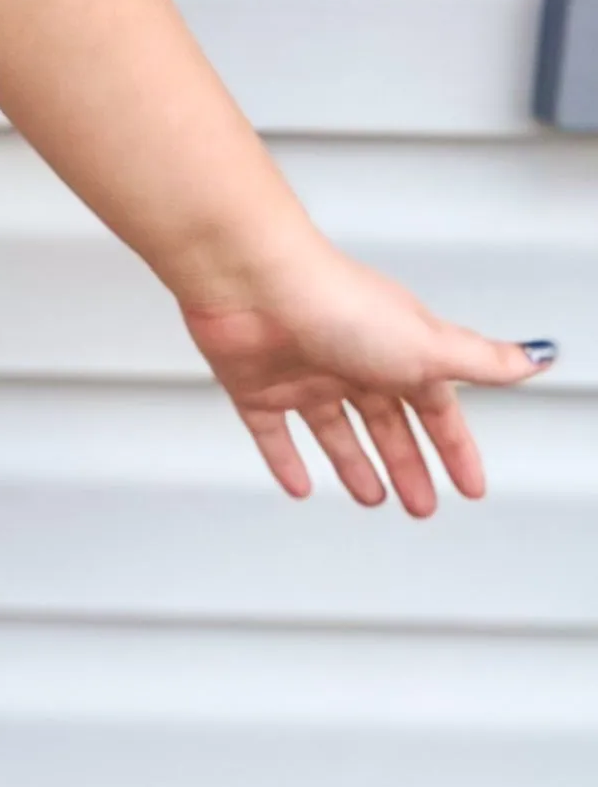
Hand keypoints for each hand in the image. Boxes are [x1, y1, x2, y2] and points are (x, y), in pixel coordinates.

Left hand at [180, 238, 551, 514]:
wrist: (250, 282)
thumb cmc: (337, 302)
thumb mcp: (428, 343)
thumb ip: (482, 361)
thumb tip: (536, 357)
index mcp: (395, 350)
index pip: (435, 406)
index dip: (453, 446)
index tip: (470, 483)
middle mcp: (349, 360)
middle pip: (386, 423)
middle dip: (408, 464)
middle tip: (423, 504)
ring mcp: (301, 374)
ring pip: (334, 430)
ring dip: (355, 465)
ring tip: (374, 497)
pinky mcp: (256, 386)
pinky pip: (272, 432)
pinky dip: (285, 461)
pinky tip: (298, 486)